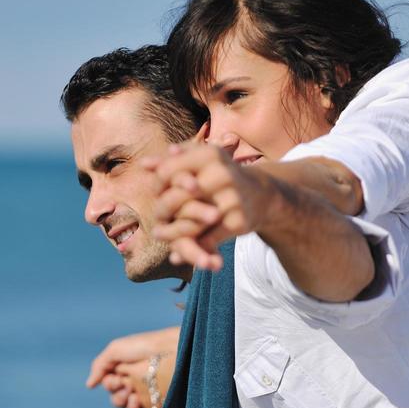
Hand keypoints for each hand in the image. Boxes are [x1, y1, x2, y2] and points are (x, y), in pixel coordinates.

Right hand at [87, 327, 179, 407]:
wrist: (171, 347)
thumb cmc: (145, 345)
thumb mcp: (116, 350)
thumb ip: (99, 366)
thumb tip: (89, 385)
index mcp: (126, 373)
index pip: (112, 389)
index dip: (112, 386)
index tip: (118, 378)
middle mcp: (138, 386)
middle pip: (119, 403)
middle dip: (120, 397)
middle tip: (128, 387)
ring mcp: (151, 397)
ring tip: (136, 397)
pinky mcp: (164, 406)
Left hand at [146, 143, 270, 270]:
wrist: (263, 195)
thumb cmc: (223, 175)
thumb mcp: (203, 161)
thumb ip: (174, 161)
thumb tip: (144, 165)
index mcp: (209, 155)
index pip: (169, 171)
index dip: (158, 185)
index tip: (156, 194)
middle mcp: (221, 175)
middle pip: (178, 198)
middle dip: (163, 212)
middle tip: (157, 224)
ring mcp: (230, 200)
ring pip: (191, 223)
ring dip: (174, 235)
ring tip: (161, 237)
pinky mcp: (238, 222)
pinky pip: (207, 239)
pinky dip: (193, 248)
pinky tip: (180, 253)